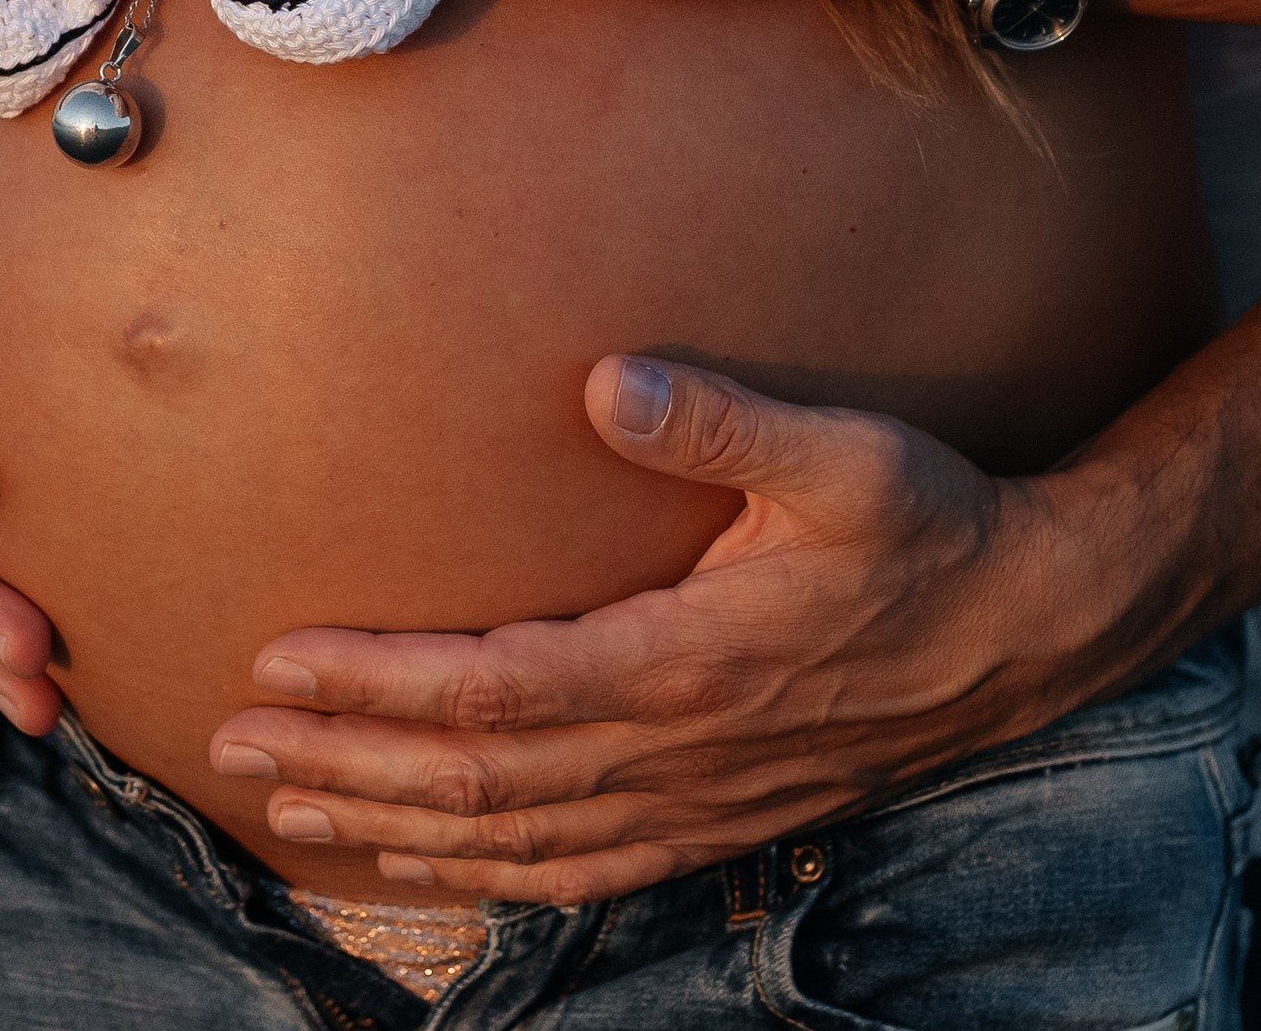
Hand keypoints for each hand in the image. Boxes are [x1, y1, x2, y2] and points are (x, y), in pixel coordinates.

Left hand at [206, 356, 1121, 902]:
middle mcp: (679, 749)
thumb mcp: (846, 455)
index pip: (498, 688)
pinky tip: (421, 865)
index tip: (281, 658)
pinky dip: (486, 879)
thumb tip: (607, 380)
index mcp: (691, 659)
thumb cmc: (929, 528)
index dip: (380, 683)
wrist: (1028, 629)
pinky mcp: (715, 822)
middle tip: (232, 737)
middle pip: (477, 778)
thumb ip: (723, 421)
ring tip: (289, 805)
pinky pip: (580, 874)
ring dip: (393, 825)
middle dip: (345, 758)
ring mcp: (695, 801)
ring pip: (514, 840)